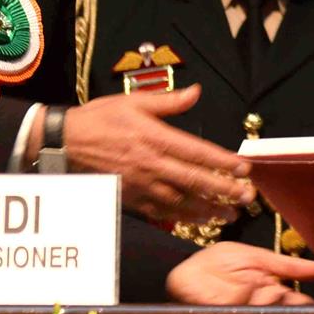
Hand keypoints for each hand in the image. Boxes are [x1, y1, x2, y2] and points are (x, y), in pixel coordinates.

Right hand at [54, 85, 255, 223]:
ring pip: (182, 202)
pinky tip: (198, 221)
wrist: (66, 143)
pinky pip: (162, 212)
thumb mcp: (134, 102)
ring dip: (209, 209)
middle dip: (224, 191)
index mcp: (156, 138)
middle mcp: (152, 165)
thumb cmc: (100, 119)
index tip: (244, 169)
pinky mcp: (132, 198)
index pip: (198, 153)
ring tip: (231, 215)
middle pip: (196, 181)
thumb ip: (169, 101)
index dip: (223, 162)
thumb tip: (196, 92)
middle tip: (247, 199)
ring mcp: (142, 185)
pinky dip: (183, 218)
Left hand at [166, 242, 313, 305]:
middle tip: (301, 303)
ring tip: (266, 287)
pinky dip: (247, 299)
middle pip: (282, 312)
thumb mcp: (257, 258)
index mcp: (270, 292)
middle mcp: (259, 307)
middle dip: (292, 309)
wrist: (189, 269)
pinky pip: (241, 311)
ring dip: (269, 301)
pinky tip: (249, 288)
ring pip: (265, 313)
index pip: (294, 302)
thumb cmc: (220, 262)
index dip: (307, 306)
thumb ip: (287, 266)